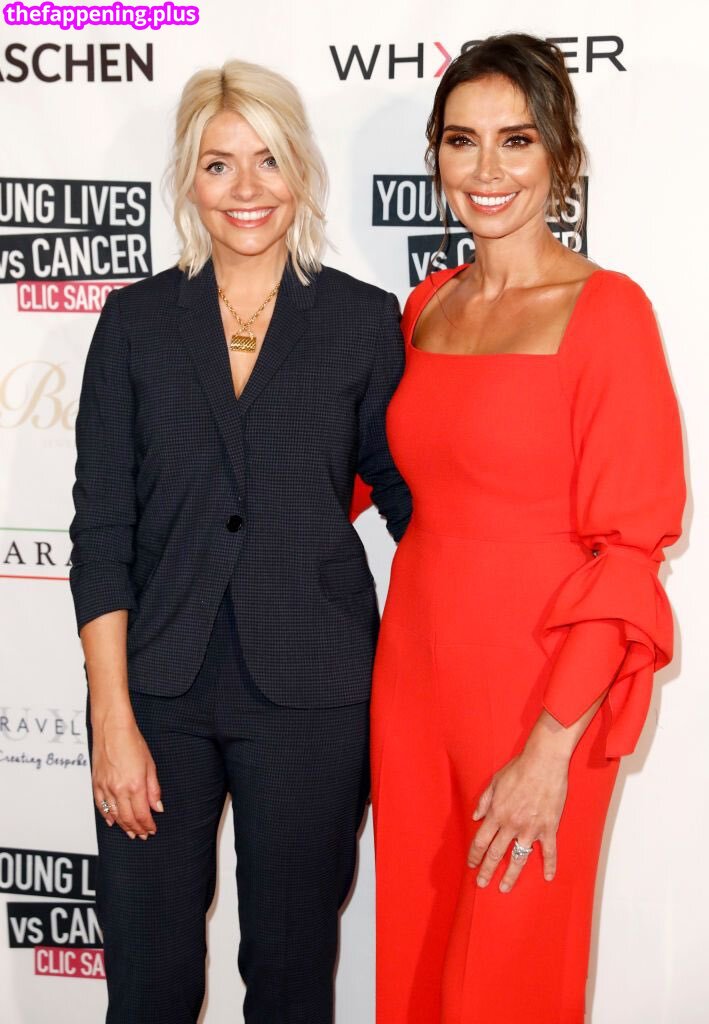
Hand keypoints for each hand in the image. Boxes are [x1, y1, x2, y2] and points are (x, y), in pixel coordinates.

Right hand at [92, 716, 162, 840]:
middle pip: (128, 818)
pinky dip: (107, 816)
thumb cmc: (132, 741)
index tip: (152, 830)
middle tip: (142, 835)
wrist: (112, 728)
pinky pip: (101, 806)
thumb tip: (157, 807)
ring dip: (123, 826)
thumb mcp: (150, 765)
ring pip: (114, 815)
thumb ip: (153, 789)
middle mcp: (119, 789)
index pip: (142, 814)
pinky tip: (112, 821)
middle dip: (137, 829)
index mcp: (135, 785)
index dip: (148, 825)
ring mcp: (106, 787)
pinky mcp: (96, 783)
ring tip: (130, 832)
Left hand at [467, 744, 568, 892]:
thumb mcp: (495, 781)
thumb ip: (484, 801)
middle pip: (496, 853)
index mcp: (497, 813)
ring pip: (519, 858)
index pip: (481, 840)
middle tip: (482, 884)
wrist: (544, 762)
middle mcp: (512, 824)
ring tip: (504, 887)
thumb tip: (475, 817)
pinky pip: (549, 851)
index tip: (471, 865)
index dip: (474, 855)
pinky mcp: (549, 828)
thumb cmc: (519, 769)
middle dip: (487, 870)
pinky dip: (549, 865)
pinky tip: (547, 877)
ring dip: (510, 875)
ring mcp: (531, 829)